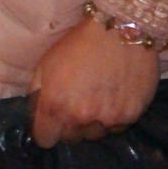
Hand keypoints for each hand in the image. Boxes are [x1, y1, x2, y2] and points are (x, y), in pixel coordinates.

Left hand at [27, 14, 157, 145]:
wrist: (120, 29)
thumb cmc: (79, 44)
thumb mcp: (45, 64)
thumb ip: (37, 95)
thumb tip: (38, 117)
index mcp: (55, 105)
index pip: (46, 139)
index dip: (48, 130)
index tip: (53, 122)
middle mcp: (80, 117)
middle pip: (71, 139)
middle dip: (71, 125)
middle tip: (79, 103)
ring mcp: (107, 118)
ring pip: (96, 134)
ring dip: (94, 122)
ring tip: (99, 98)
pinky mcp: (130, 115)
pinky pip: (117, 127)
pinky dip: (115, 116)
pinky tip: (115, 96)